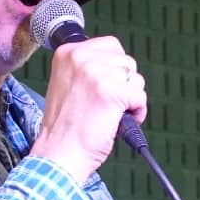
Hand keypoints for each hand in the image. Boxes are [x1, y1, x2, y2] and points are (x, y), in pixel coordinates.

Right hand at [31, 36, 145, 181]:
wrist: (59, 154)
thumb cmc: (64, 128)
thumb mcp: (66, 83)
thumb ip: (87, 68)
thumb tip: (117, 66)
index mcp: (67, 52)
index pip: (110, 45)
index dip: (114, 69)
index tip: (104, 87)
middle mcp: (81, 57)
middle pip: (127, 61)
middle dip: (124, 83)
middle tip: (107, 104)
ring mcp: (96, 73)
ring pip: (136, 79)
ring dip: (130, 98)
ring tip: (109, 114)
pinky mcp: (112, 92)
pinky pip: (140, 97)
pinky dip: (136, 113)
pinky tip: (117, 122)